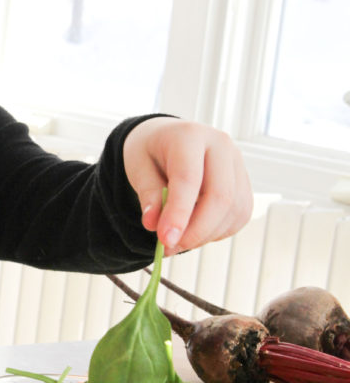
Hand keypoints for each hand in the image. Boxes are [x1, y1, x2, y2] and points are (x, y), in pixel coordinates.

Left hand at [122, 117, 252, 254]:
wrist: (168, 140)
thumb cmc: (151, 153)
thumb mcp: (138, 169)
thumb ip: (148, 195)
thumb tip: (153, 223)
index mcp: (190, 136)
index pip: (189, 179)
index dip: (178, 213)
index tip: (165, 240)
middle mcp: (221, 145)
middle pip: (221, 196)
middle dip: (196, 231)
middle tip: (169, 247)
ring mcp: (237, 164)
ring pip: (234, 210)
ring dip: (205, 235)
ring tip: (177, 239)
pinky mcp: (244, 183)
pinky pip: (239, 216)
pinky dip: (217, 232)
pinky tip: (195, 231)